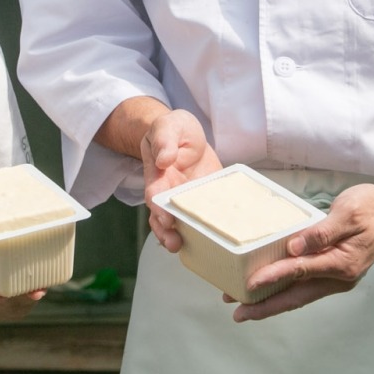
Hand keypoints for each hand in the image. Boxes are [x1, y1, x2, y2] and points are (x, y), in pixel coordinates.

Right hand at [140, 109, 221, 250]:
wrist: (189, 134)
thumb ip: (164, 140)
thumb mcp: (168, 126)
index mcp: (158, 176)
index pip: (155, 196)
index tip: (165, 219)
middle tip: (174, 243)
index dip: (159, 209)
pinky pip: (207, 217)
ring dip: (185, 236)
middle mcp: (170, 193)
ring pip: (182, 223)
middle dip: (167, 233)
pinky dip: (210, 228)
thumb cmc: (174, 129)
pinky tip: (218, 238)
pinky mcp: (206, 201)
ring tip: (191, 247)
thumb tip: (164, 159)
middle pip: (164, 218)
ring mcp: (188, 200)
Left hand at [230, 182, 373, 321]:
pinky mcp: (333, 272)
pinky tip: (268, 290)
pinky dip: (285, 291)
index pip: (301, 271)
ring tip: (244, 306)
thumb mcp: (347, 213)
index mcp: (343, 263)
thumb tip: (294, 246)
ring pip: (299, 296)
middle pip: (297, 297)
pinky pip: (305, 286)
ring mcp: (337, 278)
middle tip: (238, 313)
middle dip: (266, 307)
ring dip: (272, 302)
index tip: (250, 284)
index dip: (274, 277)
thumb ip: (321, 232)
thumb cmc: (372, 208)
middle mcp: (340, 277)